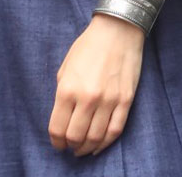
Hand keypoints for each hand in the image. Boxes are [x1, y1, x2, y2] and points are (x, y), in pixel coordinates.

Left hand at [48, 15, 144, 156]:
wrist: (117, 31)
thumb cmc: (87, 46)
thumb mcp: (65, 67)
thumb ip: (62, 93)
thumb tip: (62, 117)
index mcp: (68, 88)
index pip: (58, 128)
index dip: (55, 141)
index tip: (56, 143)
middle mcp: (88, 98)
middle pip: (75, 137)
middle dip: (69, 145)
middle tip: (68, 146)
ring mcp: (109, 101)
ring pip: (96, 138)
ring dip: (86, 148)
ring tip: (81, 149)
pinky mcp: (126, 101)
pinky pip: (115, 131)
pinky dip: (105, 144)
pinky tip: (98, 146)